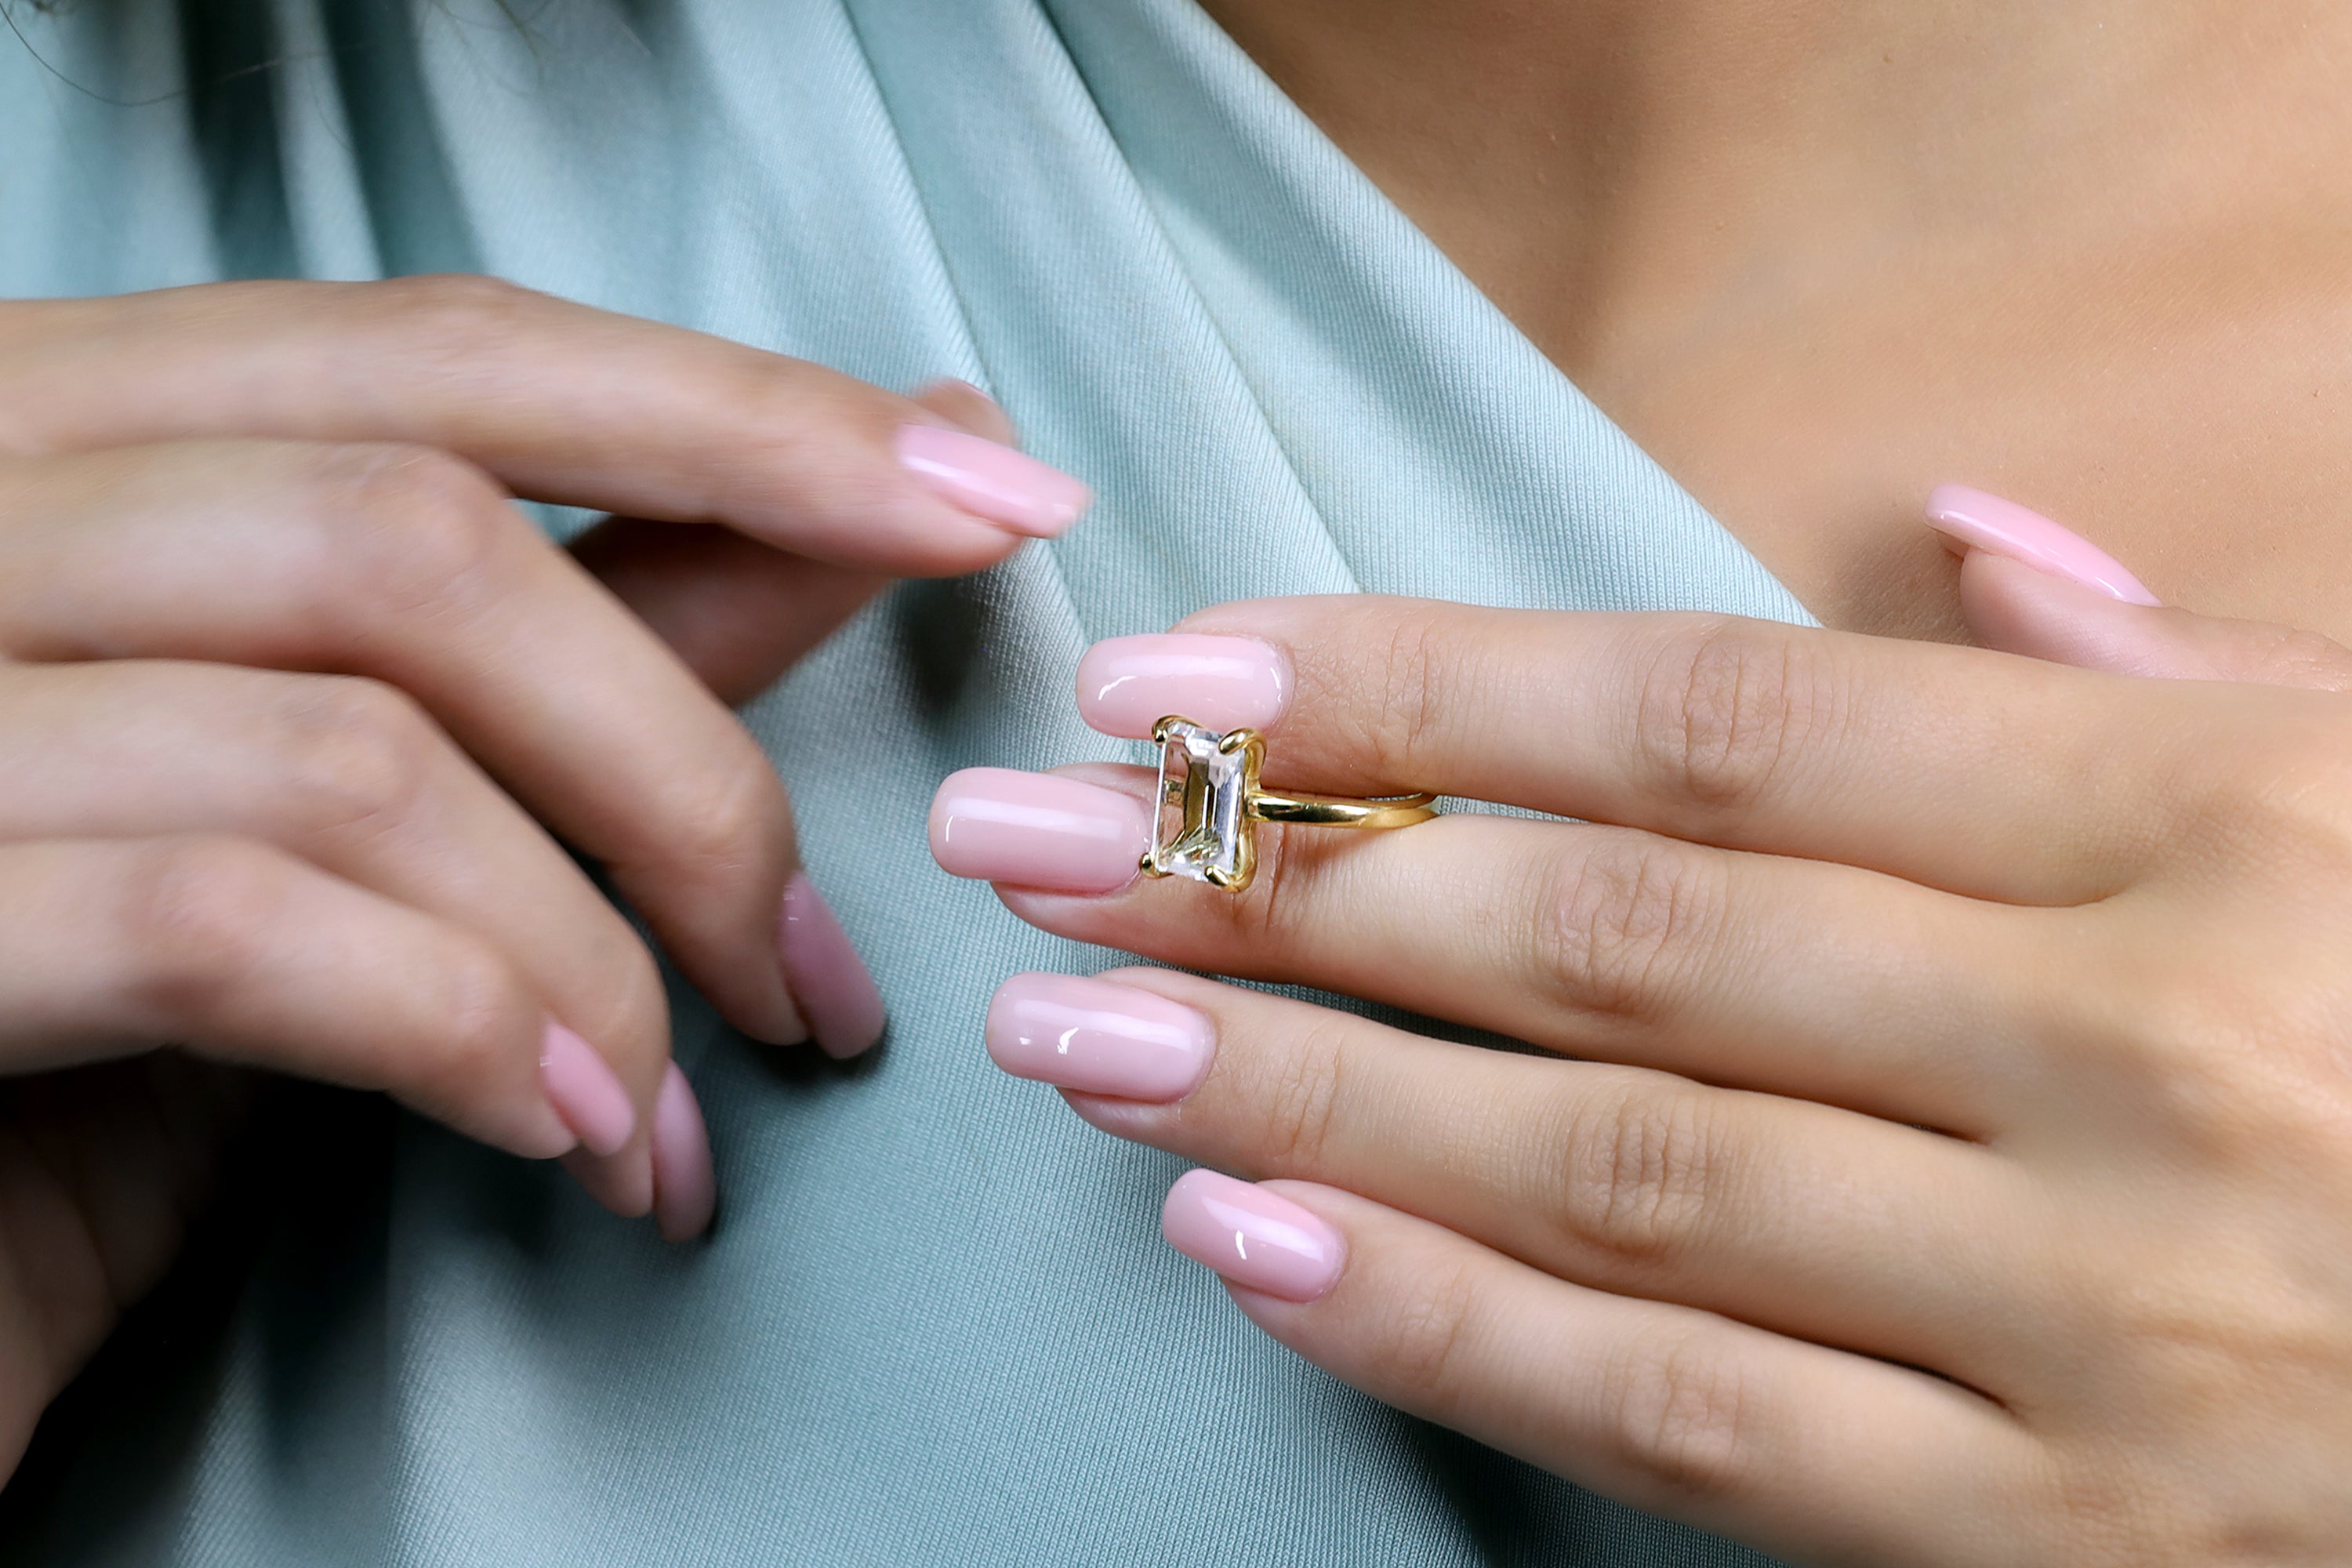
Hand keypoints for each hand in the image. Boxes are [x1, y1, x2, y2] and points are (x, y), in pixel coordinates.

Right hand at [0, 276, 1087, 1476]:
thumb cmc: (84, 1009)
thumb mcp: (333, 791)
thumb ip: (567, 624)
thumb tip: (851, 513)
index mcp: (62, 431)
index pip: (441, 353)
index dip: (741, 418)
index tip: (993, 494)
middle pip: (417, 532)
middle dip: (683, 761)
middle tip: (812, 966)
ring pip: (359, 737)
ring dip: (596, 951)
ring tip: (671, 1116)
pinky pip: (237, 924)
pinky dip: (463, 1033)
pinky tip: (571, 1141)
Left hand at [932, 492, 2351, 1564]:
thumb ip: (2158, 669)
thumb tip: (1947, 541)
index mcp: (2192, 824)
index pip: (1699, 723)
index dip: (1409, 689)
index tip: (1178, 674)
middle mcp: (2129, 1053)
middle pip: (1603, 939)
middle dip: (1275, 879)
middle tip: (1041, 844)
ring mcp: (2095, 1313)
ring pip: (1607, 1174)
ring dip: (1295, 1093)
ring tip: (1075, 1033)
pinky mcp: (2068, 1540)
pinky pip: (1698, 1417)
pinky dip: (1448, 1328)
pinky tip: (1249, 1240)